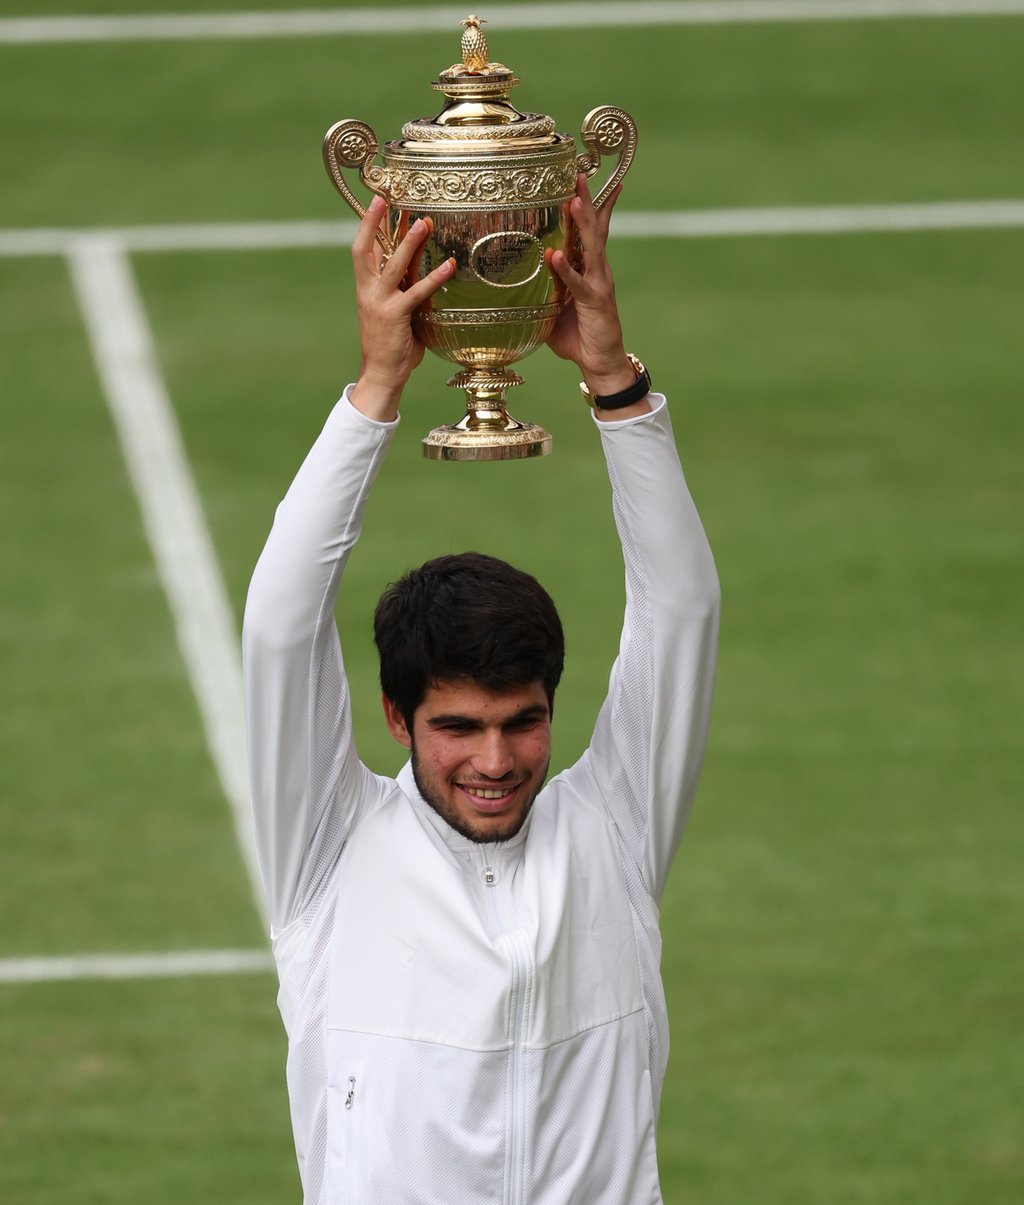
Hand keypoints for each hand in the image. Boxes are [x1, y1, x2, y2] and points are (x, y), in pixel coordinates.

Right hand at [349, 197, 454, 421]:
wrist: (381, 373)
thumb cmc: (391, 343)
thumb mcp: (394, 310)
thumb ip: (403, 290)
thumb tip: (420, 273)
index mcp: (365, 287)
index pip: (362, 249)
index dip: (368, 225)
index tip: (377, 201)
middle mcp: (368, 291)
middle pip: (368, 249)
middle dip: (377, 223)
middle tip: (390, 199)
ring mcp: (380, 302)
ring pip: (393, 266)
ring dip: (409, 243)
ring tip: (424, 223)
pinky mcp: (395, 316)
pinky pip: (416, 292)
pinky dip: (434, 278)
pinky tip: (449, 266)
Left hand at [545, 176, 638, 399]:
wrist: (600, 363)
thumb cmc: (578, 337)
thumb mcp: (555, 309)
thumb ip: (541, 290)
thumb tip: (514, 282)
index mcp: (589, 269)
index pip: (591, 231)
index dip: (590, 205)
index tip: (583, 178)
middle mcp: (598, 271)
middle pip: (594, 229)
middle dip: (587, 200)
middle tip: (580, 174)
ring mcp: (598, 285)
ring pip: (591, 247)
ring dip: (582, 223)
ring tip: (574, 200)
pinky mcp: (594, 303)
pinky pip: (578, 284)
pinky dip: (566, 269)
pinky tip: (555, 256)